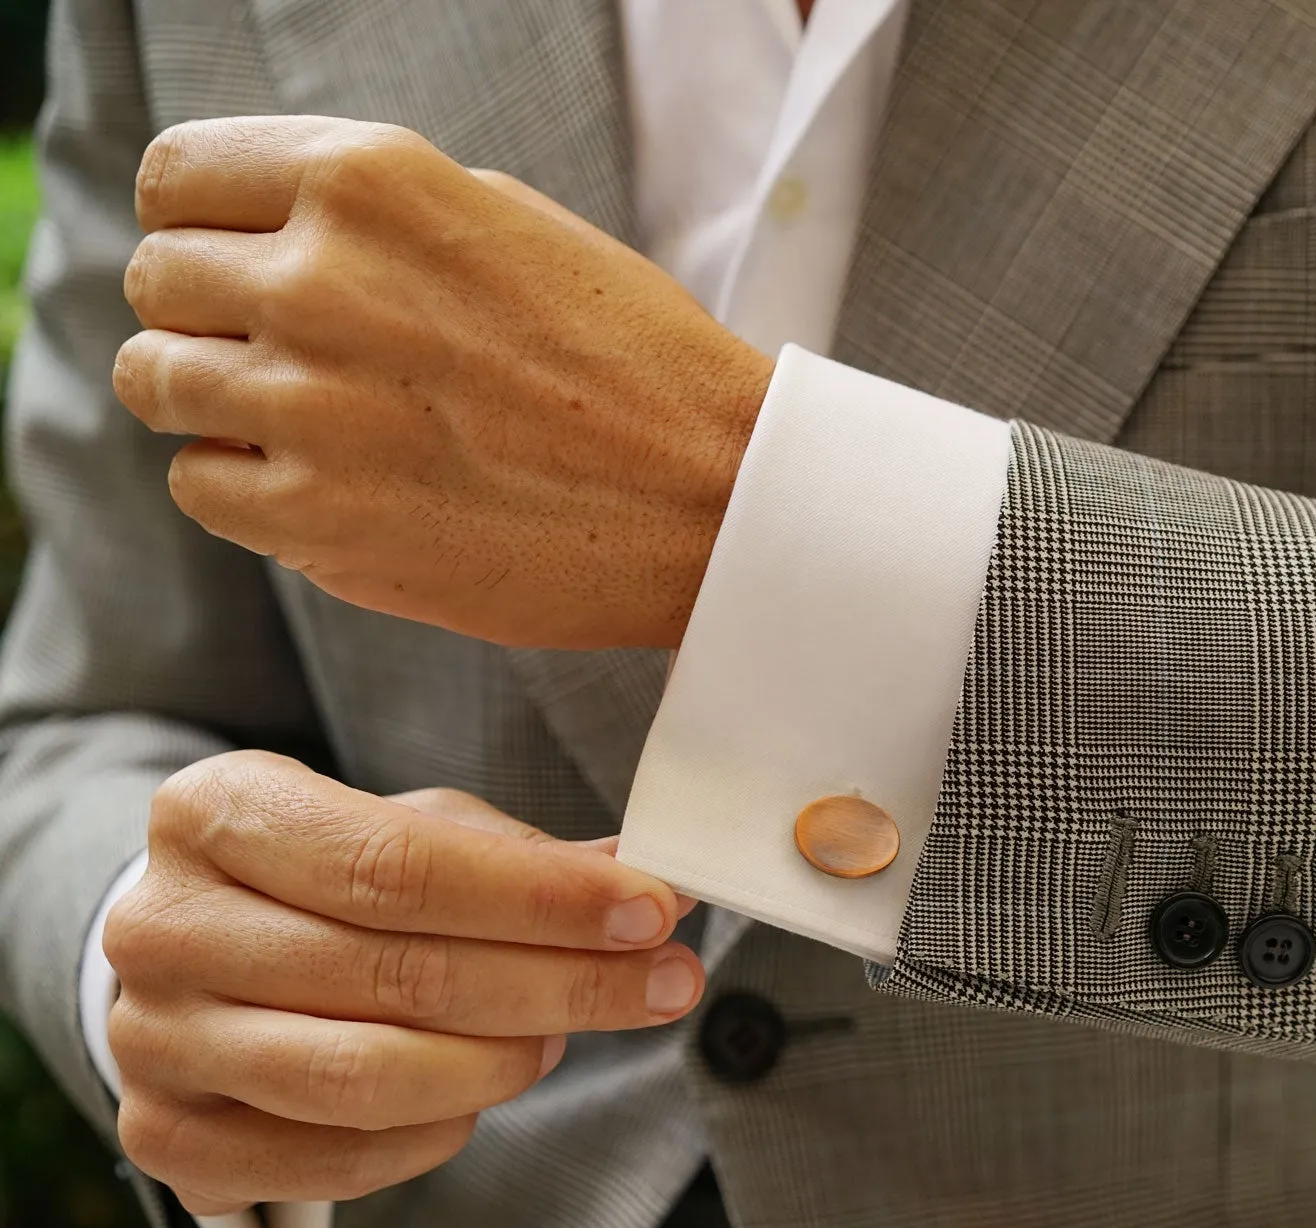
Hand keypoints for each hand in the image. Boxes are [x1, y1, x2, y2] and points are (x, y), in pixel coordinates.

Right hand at [104, 751, 704, 1215]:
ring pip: (366, 1076)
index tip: (653, 910)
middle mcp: (161, 926)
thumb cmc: (323, 874)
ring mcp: (154, 1042)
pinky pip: (338, 1159)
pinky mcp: (167, 1141)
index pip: (394, 866)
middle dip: (561, 981)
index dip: (540, 897)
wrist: (199, 950)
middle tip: (665, 981)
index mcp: (213, 812)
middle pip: (396, 973)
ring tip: (566, 1034)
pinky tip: (484, 1090)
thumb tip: (642, 881)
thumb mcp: (409, 824)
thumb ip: (517, 855)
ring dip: (504, 1062)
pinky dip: (438, 1131)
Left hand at [113, 115, 774, 649]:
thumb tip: (254, 236)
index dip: (201, 224)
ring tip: (312, 422)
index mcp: (369, 182)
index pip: (177, 178)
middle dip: (208, 314)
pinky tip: (330, 483)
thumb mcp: (504, 222)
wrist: (716, 497)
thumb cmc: (630, 357)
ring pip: (156, 383)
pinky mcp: (317, 519)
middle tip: (291, 355)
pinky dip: (244, 486)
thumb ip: (367, 214)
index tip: (237, 262)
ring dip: (216, 401)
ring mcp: (310, 404)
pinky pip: (197, 484)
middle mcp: (321, 280)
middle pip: (158, 281)